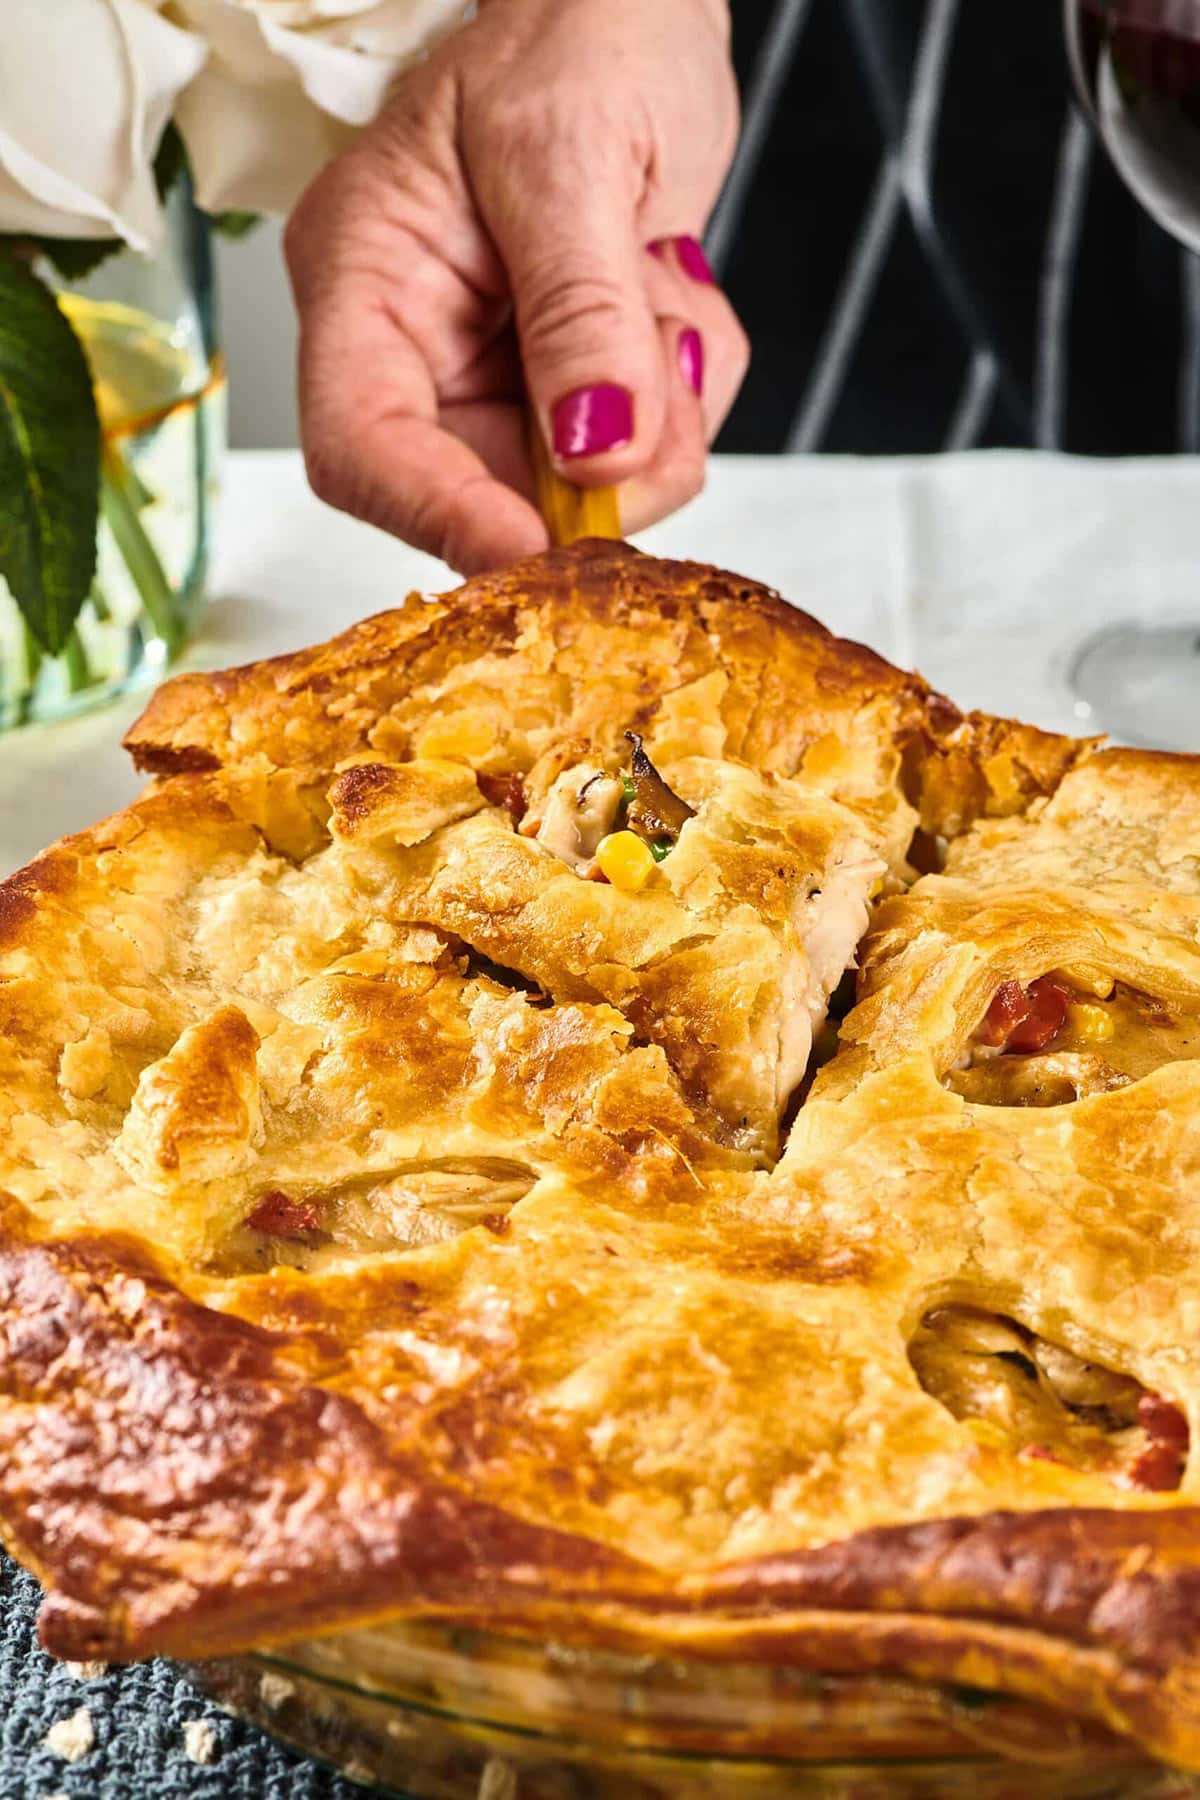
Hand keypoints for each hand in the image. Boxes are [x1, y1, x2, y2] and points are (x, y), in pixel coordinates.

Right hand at [285, 0, 745, 573]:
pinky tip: (675, 298)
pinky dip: (685, 392)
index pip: (359, 446)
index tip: (538, 545)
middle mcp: (419, 343)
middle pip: (484, 490)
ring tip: (668, 297)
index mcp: (365, 275)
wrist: (635, 5)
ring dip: (659, 420)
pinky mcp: (568, 384)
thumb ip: (583, 310)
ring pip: (578, 486)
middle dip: (592, 474)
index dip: (441, 514)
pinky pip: (641, 448)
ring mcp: (496, 371)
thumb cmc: (578, 29)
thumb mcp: (570, 150)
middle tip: (664, 404)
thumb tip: (593, 453)